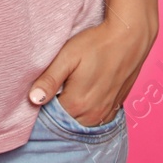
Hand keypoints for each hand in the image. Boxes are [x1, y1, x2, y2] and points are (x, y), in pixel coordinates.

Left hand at [29, 4, 157, 125]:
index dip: (42, 105)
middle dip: (55, 111)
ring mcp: (107, 112)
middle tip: (51, 90)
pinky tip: (81, 97)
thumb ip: (49, 80)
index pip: (51, 117)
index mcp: (77, 103)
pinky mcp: (116, 107)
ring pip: (81, 123)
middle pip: (66, 122)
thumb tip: (34, 100)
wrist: (128, 39)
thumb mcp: (67, 58)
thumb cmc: (95, 45)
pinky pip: (96, 120)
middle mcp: (93, 114)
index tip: (39, 92)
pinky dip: (86, 113)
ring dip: (71, 114)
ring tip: (66, 92)